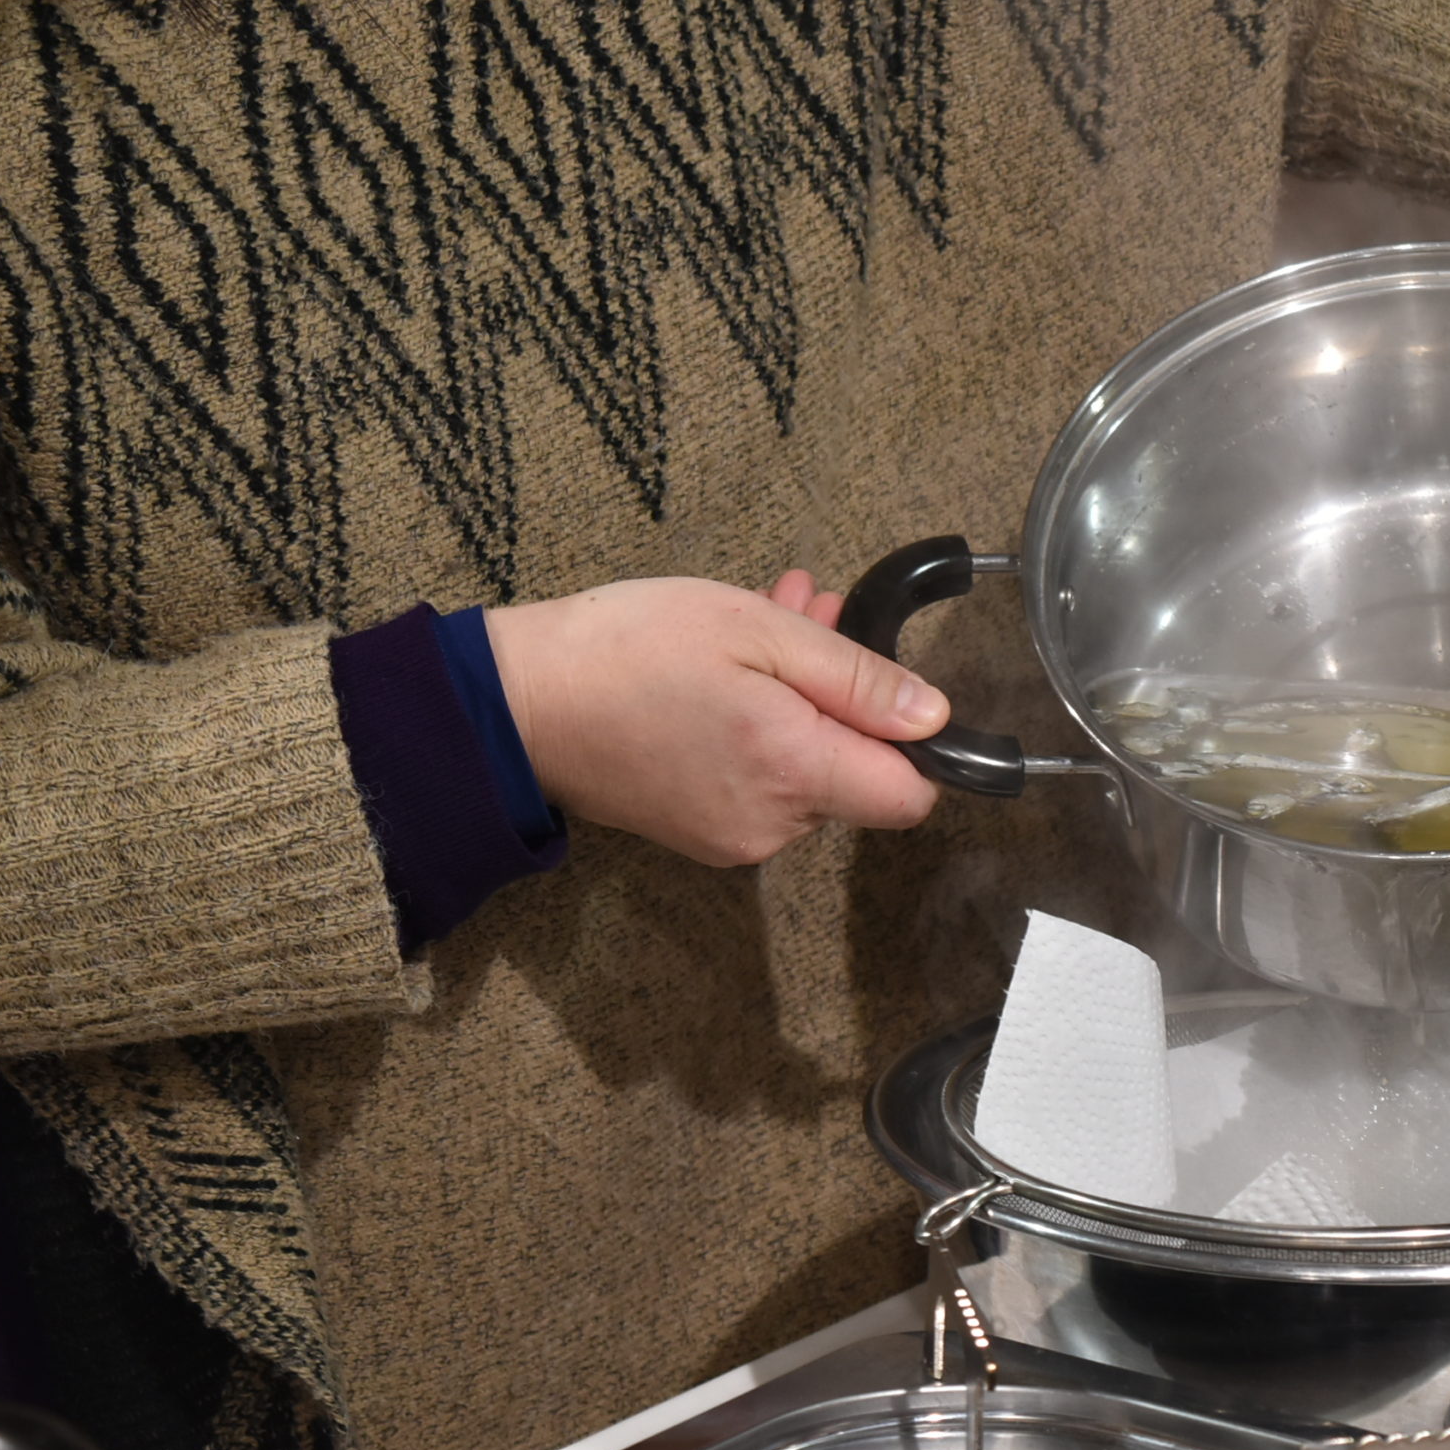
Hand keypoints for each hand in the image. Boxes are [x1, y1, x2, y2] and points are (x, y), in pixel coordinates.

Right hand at [482, 575, 946, 866]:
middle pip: (855, 776)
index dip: (917, 744)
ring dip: (799, 698)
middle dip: (843, 694)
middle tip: (812, 612)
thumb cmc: (631, 651)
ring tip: (767, 621)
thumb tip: (934, 717)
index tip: (887, 688)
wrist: (515, 704)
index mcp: (795, 774)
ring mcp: (731, 837)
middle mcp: (772, 825)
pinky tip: (732, 668)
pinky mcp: (698, 833)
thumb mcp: (757, 633)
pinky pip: (760, 782)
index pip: (909, 797)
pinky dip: (760, 728)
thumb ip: (856, 678)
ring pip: (805, 771)